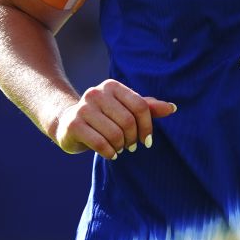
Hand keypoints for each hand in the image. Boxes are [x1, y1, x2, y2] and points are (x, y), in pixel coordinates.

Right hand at [49, 78, 175, 159]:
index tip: (147, 140)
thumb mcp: (125, 109)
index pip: (140, 106)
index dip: (147, 126)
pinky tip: (111, 154)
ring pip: (115, 133)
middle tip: (131, 146)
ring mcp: (83, 108)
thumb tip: (173, 108)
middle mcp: (96, 93)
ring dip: (121, 146)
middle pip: (128, 120)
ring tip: (119, 148)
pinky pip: (100, 143)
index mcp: (112, 86)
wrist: (67, 123)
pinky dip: (110, 152)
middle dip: (133, 138)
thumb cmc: (103, 117)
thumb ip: (147, 108)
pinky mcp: (73, 125)